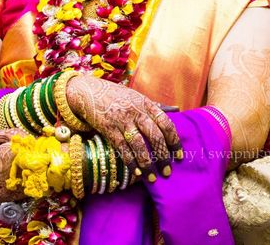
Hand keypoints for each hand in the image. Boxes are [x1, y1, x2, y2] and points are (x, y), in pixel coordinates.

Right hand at [65, 74, 180, 177]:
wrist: (91, 91)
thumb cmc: (119, 96)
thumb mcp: (139, 97)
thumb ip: (156, 106)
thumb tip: (177, 109)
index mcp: (147, 104)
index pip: (166, 124)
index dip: (174, 141)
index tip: (178, 156)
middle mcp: (137, 112)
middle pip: (154, 136)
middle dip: (162, 156)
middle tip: (167, 171)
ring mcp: (122, 121)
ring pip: (138, 145)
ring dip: (147, 163)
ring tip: (152, 178)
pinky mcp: (109, 129)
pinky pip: (122, 148)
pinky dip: (130, 161)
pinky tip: (136, 172)